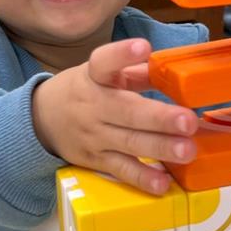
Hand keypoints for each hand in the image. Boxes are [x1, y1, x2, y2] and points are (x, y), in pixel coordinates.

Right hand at [32, 38, 197, 194]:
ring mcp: (93, 136)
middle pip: (126, 111)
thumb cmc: (84, 91)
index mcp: (94, 76)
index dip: (122, 54)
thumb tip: (174, 72)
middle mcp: (92, 106)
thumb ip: (136, 72)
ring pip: (128, 143)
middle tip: (188, 121)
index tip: (143, 47)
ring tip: (187, 150)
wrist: (41, 119)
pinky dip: (141, 178)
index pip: (104, 62)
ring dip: (159, 148)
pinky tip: (162, 182)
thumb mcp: (102, 74)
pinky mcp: (94, 160)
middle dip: (159, 118)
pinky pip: (120, 170)